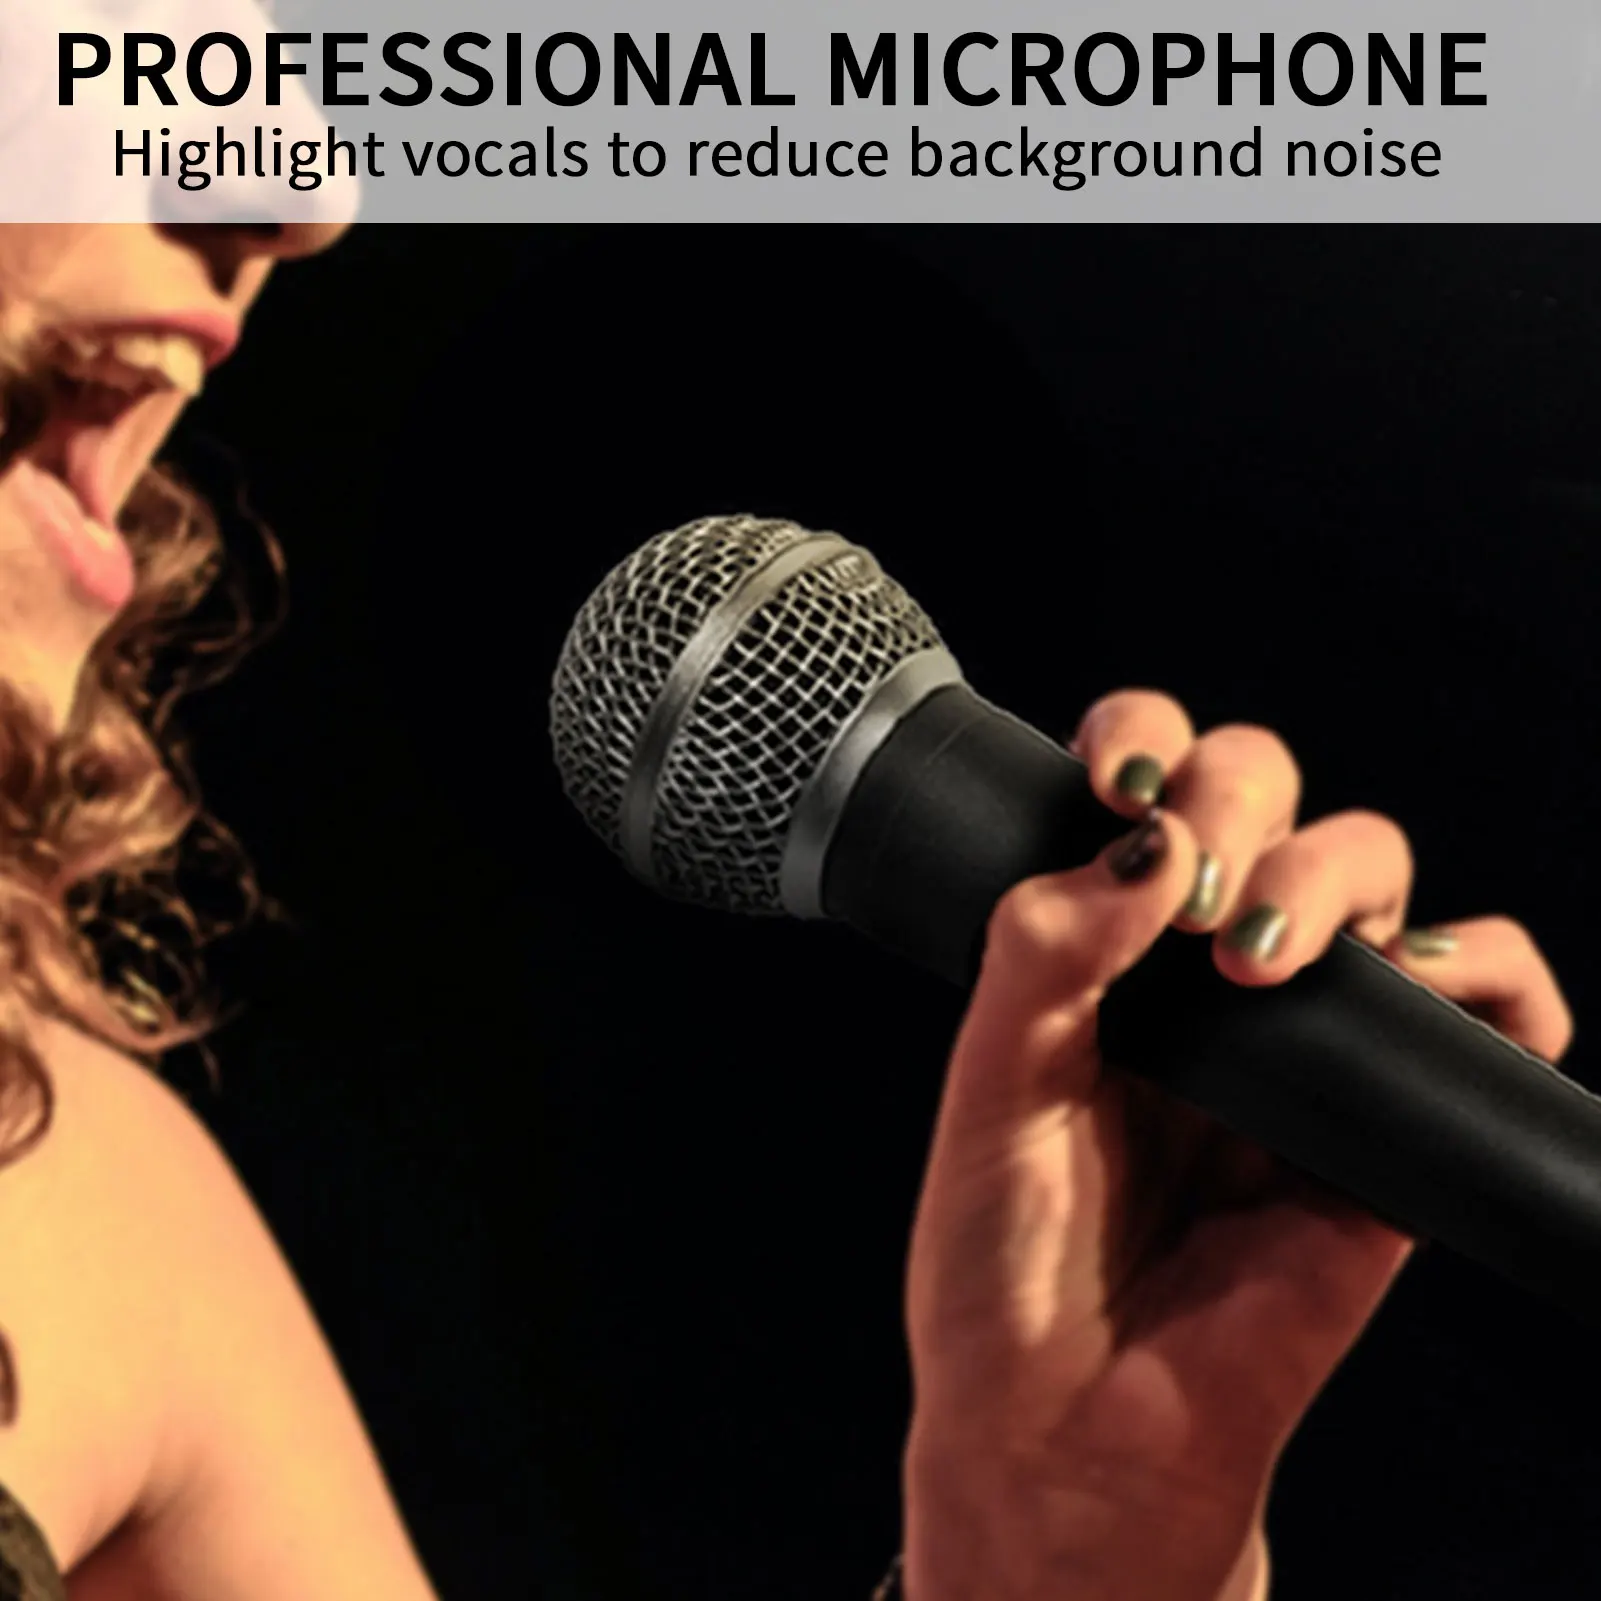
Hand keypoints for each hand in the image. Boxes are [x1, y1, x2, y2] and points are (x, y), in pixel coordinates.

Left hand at [900, 691, 1571, 1600]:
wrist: (1070, 1427)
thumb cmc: (1007, 1268)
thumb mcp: (987, 1091)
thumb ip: (1044, 954)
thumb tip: (1145, 847)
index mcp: (1102, 950)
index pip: (1145, 787)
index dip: (1144, 739)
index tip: (1119, 782)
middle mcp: (1203, 974)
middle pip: (1268, 796)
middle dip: (1239, 794)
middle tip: (1191, 892)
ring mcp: (1302, 1038)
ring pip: (1377, 869)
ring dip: (1336, 872)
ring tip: (1259, 961)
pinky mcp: (1386, 1120)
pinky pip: (1489, 1006)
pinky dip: (1488, 968)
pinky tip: (1414, 980)